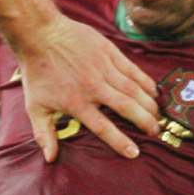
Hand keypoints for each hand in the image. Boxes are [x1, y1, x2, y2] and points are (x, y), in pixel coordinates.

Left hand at [14, 13, 158, 160]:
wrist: (40, 36)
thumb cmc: (37, 74)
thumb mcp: (35, 107)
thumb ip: (44, 134)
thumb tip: (50, 158)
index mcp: (77, 103)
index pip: (104, 128)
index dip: (120, 142)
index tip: (134, 153)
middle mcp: (94, 88)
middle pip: (126, 108)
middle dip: (144, 122)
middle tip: (155, 132)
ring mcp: (103, 68)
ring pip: (133, 89)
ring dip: (148, 104)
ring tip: (158, 115)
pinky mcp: (109, 52)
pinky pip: (132, 70)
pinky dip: (145, 81)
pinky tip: (154, 92)